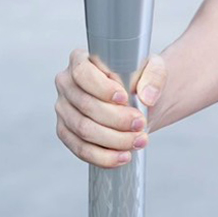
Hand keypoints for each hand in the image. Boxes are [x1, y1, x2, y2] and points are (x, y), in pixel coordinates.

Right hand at [54, 49, 167, 166]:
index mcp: (80, 60)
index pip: (82, 73)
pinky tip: (123, 156)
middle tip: (140, 123)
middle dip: (116, 119)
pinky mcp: (66, 132)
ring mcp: (64, 109)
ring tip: (139, 140)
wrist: (138, 99)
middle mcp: (66, 83)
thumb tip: (146, 97)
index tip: (124, 98)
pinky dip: (103, 156)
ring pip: (84, 130)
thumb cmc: (141, 78)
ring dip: (114, 139)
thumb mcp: (153, 69)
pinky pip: (80, 149)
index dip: (102, 88)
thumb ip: (154, 77)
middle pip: (85, 105)